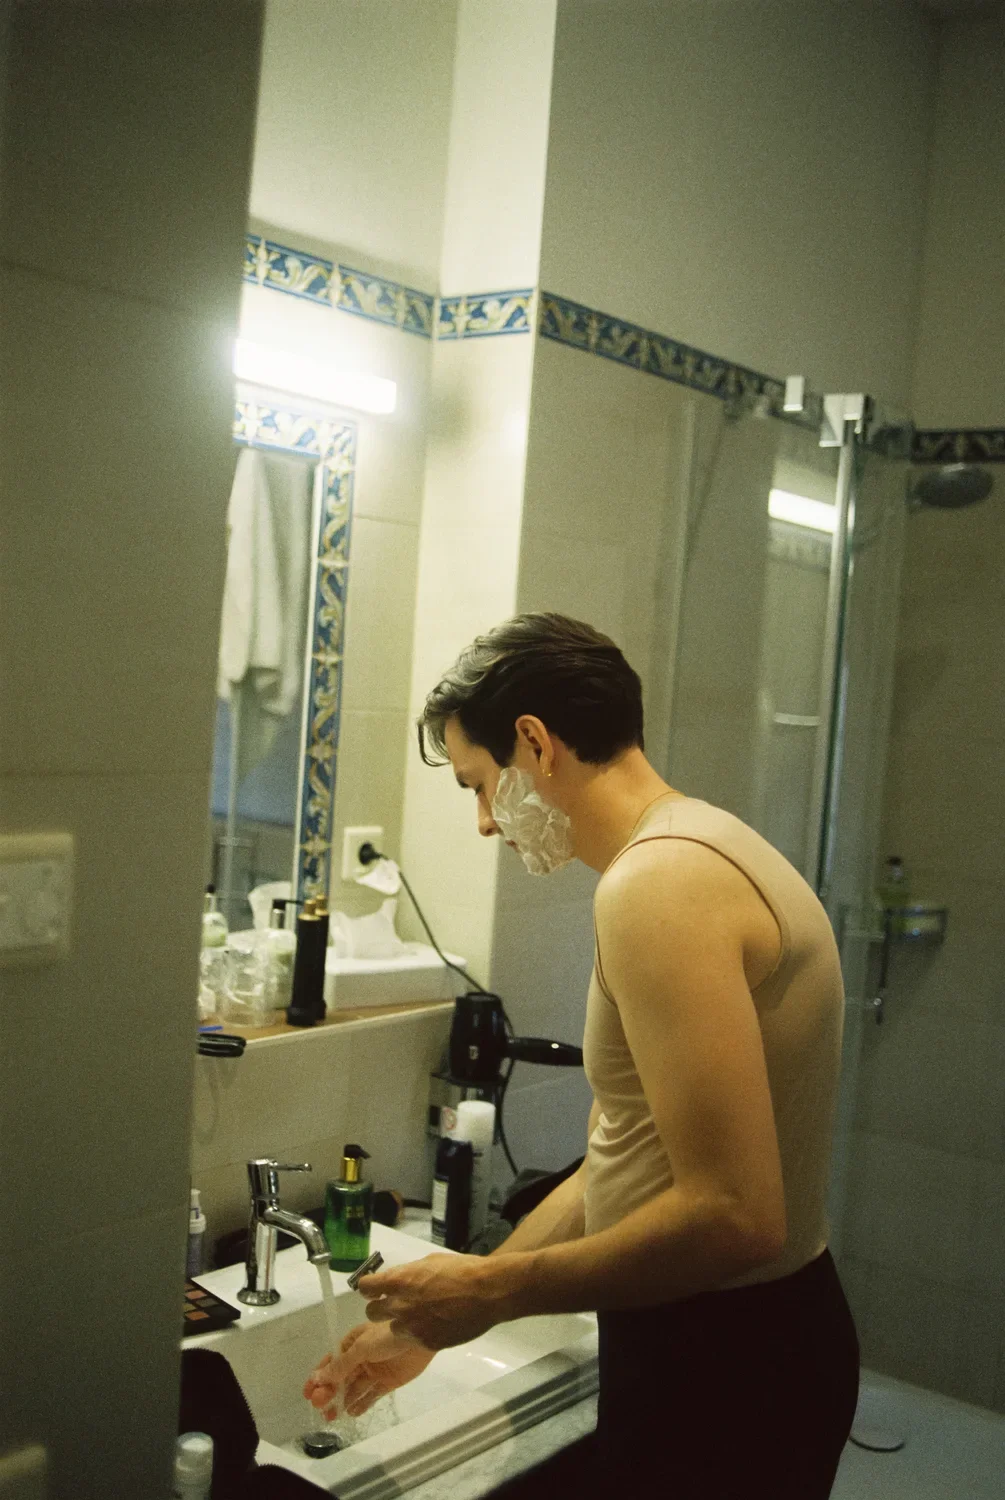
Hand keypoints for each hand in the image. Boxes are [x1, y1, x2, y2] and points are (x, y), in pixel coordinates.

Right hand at [303, 1322, 434, 1419]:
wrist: (420, 1336)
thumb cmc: (387, 1336)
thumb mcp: (361, 1348)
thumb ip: (341, 1366)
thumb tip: (318, 1378)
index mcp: (353, 1343)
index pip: (331, 1362)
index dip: (319, 1377)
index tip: (307, 1394)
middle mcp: (362, 1358)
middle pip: (341, 1378)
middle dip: (329, 1392)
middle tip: (320, 1406)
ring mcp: (375, 1370)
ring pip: (354, 1389)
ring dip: (342, 1400)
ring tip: (331, 1416)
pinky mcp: (388, 1382)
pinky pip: (371, 1396)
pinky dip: (361, 1404)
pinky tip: (351, 1412)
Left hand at [358, 1251, 521, 1350]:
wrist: (488, 1292)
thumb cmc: (461, 1270)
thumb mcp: (430, 1262)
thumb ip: (408, 1273)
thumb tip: (398, 1280)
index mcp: (400, 1281)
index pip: (365, 1287)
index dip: (370, 1287)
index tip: (375, 1288)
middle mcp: (401, 1306)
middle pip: (371, 1313)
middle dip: (380, 1307)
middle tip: (395, 1303)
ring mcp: (413, 1328)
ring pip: (392, 1329)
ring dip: (400, 1322)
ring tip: (420, 1316)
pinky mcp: (426, 1343)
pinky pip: (412, 1340)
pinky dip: (419, 1333)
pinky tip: (435, 1324)